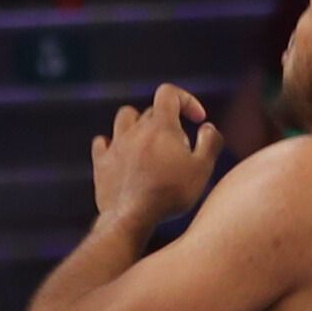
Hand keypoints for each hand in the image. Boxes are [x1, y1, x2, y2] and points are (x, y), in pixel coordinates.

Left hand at [91, 85, 218, 233]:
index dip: (186, 100)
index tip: (197, 119)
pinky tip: (122, 155)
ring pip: (124, 118)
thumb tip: (208, 127)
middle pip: (151, 111)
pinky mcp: (101, 163)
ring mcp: (115, 145)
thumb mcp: (202, 168)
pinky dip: (113, 144)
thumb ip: (210, 142)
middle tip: (180, 149)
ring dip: (139, 125)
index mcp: (160, 126)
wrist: (132, 217)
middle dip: (169, 123)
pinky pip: (102, 142)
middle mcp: (135, 130)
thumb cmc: (170, 194)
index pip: (169, 93)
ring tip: (150, 144)